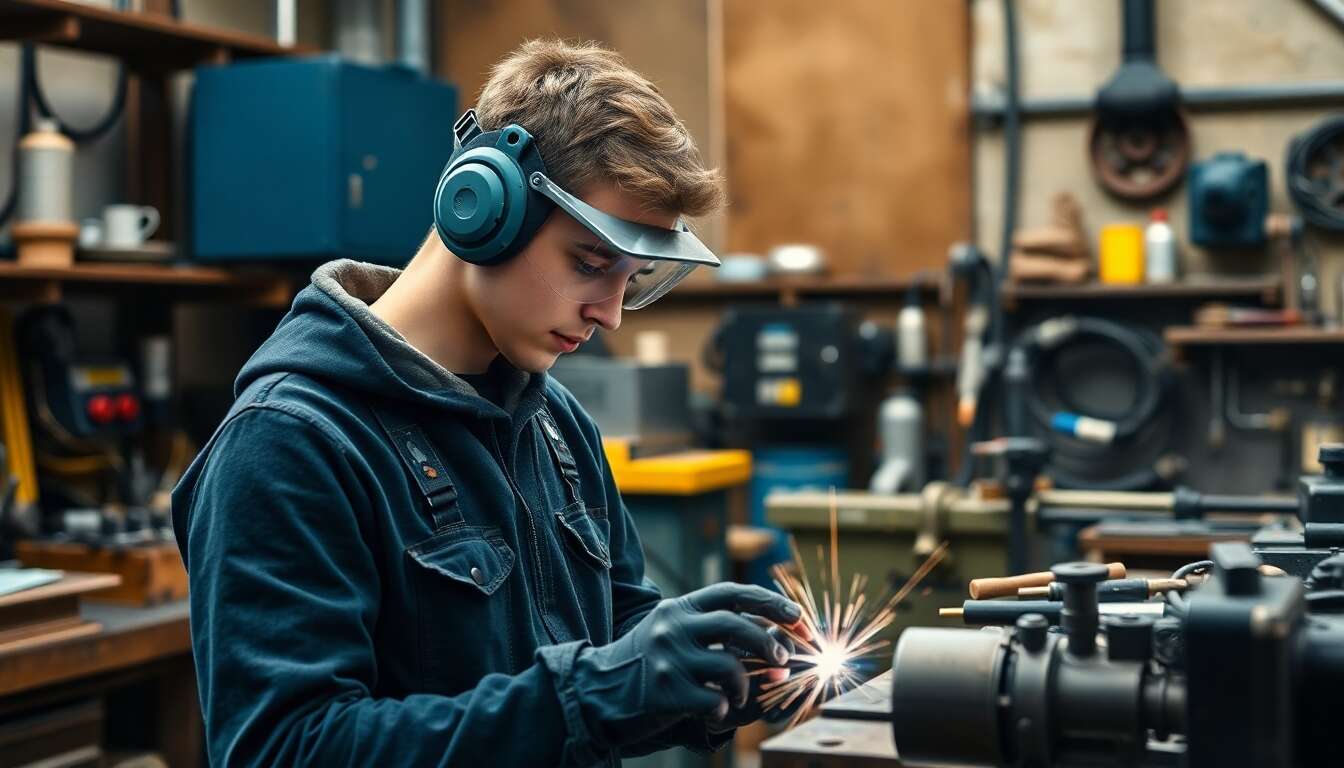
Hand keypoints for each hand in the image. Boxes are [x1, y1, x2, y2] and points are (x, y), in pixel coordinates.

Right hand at [571, 582, 801, 750]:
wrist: (596, 690)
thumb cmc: (645, 663)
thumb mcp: (671, 633)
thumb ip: (714, 634)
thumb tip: (776, 647)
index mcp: (679, 608)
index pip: (732, 593)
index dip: (770, 602)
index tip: (797, 616)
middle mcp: (673, 626)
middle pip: (735, 624)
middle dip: (768, 643)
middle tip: (784, 660)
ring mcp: (668, 658)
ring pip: (730, 666)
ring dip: (745, 685)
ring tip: (736, 695)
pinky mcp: (666, 691)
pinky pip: (715, 701)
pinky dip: (724, 710)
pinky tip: (714, 712)